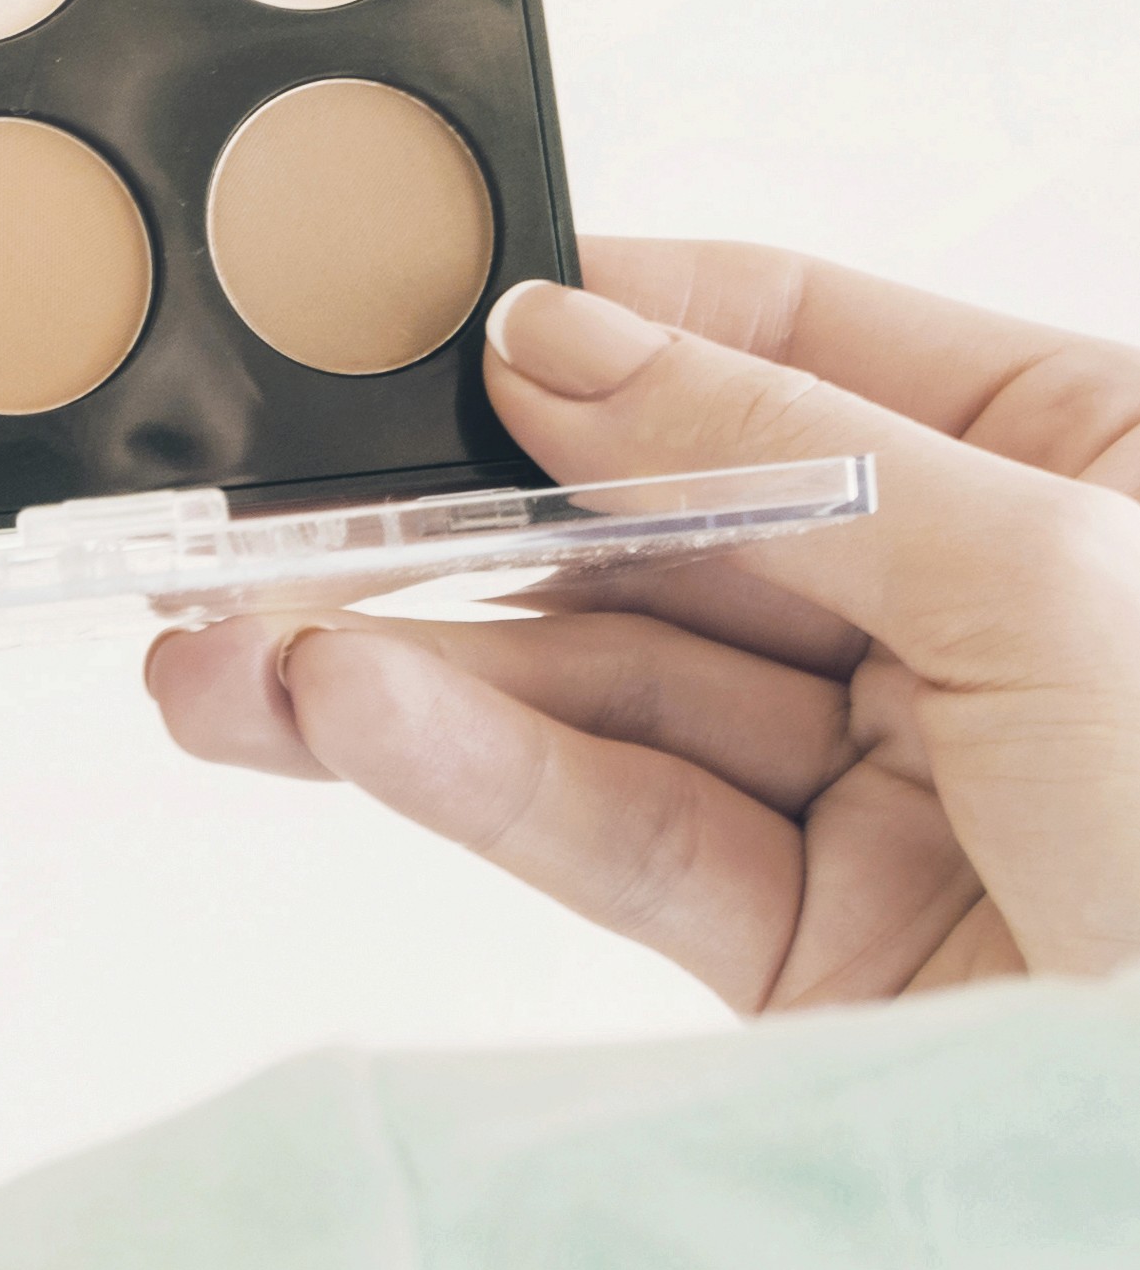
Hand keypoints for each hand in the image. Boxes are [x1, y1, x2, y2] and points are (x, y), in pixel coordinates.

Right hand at [146, 239, 1139, 1010]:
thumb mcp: (1055, 576)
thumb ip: (780, 445)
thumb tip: (554, 337)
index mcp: (1078, 465)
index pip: (791, 341)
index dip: (601, 324)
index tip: (422, 323)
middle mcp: (969, 610)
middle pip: (656, 522)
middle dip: (447, 525)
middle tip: (252, 516)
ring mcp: (885, 780)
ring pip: (605, 690)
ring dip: (405, 670)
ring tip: (216, 659)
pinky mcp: (814, 947)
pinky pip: (621, 831)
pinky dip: (477, 778)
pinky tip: (341, 723)